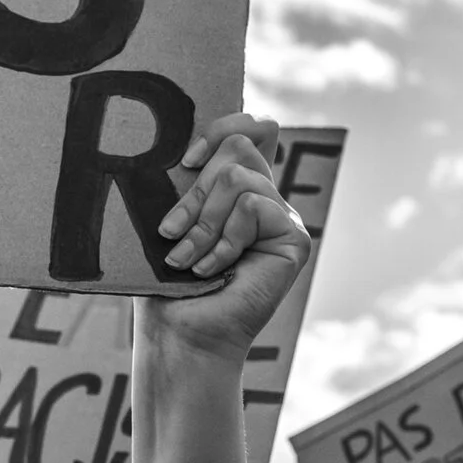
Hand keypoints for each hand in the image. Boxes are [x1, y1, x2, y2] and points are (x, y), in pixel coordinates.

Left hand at [145, 114, 312, 360]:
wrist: (183, 334)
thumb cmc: (167, 285)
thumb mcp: (172, 220)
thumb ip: (190, 180)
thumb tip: (192, 147)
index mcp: (236, 191)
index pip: (249, 129)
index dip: (222, 127)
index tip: (187, 161)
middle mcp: (264, 199)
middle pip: (239, 145)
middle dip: (195, 191)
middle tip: (171, 233)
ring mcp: (283, 218)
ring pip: (238, 176)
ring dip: (203, 221)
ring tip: (187, 259)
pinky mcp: (294, 238)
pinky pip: (254, 205)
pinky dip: (225, 238)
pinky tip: (214, 269)